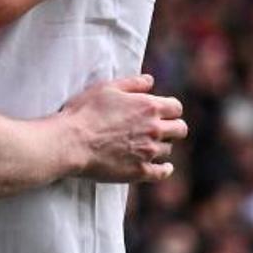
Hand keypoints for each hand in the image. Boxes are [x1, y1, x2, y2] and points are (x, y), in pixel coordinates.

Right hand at [60, 74, 186, 182]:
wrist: (71, 141)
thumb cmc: (85, 111)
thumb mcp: (106, 88)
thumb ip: (132, 83)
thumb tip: (150, 80)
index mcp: (148, 107)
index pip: (176, 107)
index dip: (169, 108)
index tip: (161, 111)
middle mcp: (154, 129)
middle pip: (180, 129)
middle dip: (172, 127)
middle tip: (160, 128)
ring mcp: (148, 152)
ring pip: (168, 149)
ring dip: (161, 145)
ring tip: (147, 143)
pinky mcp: (140, 171)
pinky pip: (162, 172)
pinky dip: (164, 169)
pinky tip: (163, 166)